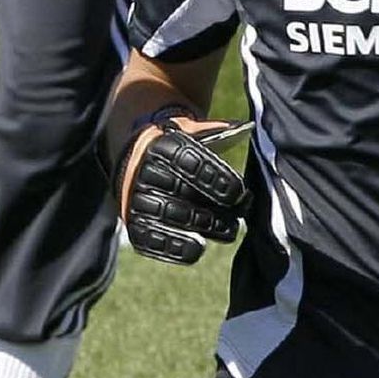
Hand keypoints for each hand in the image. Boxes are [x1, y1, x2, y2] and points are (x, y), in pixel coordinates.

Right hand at [116, 115, 250, 264]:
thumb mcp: (193, 132)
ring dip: (201, 227)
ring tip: (227, 231)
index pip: (187, 161)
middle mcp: (144, 172)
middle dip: (213, 206)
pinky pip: (150, 239)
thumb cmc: (177, 149)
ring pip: (169, 216)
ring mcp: (136, 199)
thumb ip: (217, 132)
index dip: (214, 177)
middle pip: (181, 192)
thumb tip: (245, 128)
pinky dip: (174, 247)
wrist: (138, 162)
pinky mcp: (133, 223)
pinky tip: (195, 249)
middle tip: (237, 214)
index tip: (238, 191)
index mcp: (161, 146)